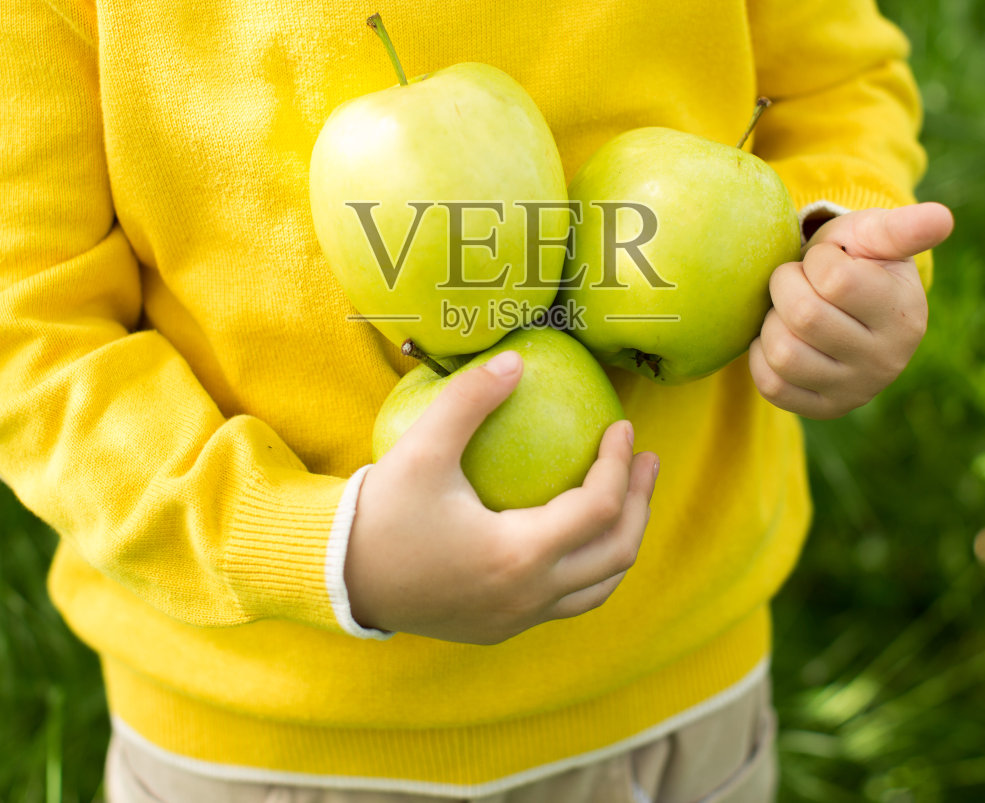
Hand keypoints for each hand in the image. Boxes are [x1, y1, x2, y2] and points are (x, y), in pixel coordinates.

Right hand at [345, 351, 658, 644]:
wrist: (339, 579)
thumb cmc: (381, 514)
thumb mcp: (421, 450)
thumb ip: (469, 400)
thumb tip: (516, 359)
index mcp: (519, 555)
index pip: (598, 507)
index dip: (619, 463)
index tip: (622, 426)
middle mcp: (528, 595)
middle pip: (617, 553)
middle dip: (640, 502)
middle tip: (645, 458)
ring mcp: (517, 617)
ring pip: (600, 587)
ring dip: (622, 539)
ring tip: (627, 496)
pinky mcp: (501, 626)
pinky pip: (569, 601)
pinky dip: (591, 565)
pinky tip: (580, 531)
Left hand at [748, 202, 953, 418]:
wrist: (849, 306)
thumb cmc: (860, 260)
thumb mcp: (877, 236)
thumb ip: (904, 227)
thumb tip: (943, 217)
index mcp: (903, 313)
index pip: (834, 279)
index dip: (816, 260)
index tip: (827, 261)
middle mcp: (887, 360)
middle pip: (804, 316)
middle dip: (786, 286)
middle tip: (799, 281)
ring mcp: (856, 390)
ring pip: (783, 354)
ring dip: (772, 322)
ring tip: (791, 311)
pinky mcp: (824, 409)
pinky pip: (772, 386)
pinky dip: (762, 357)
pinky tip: (782, 337)